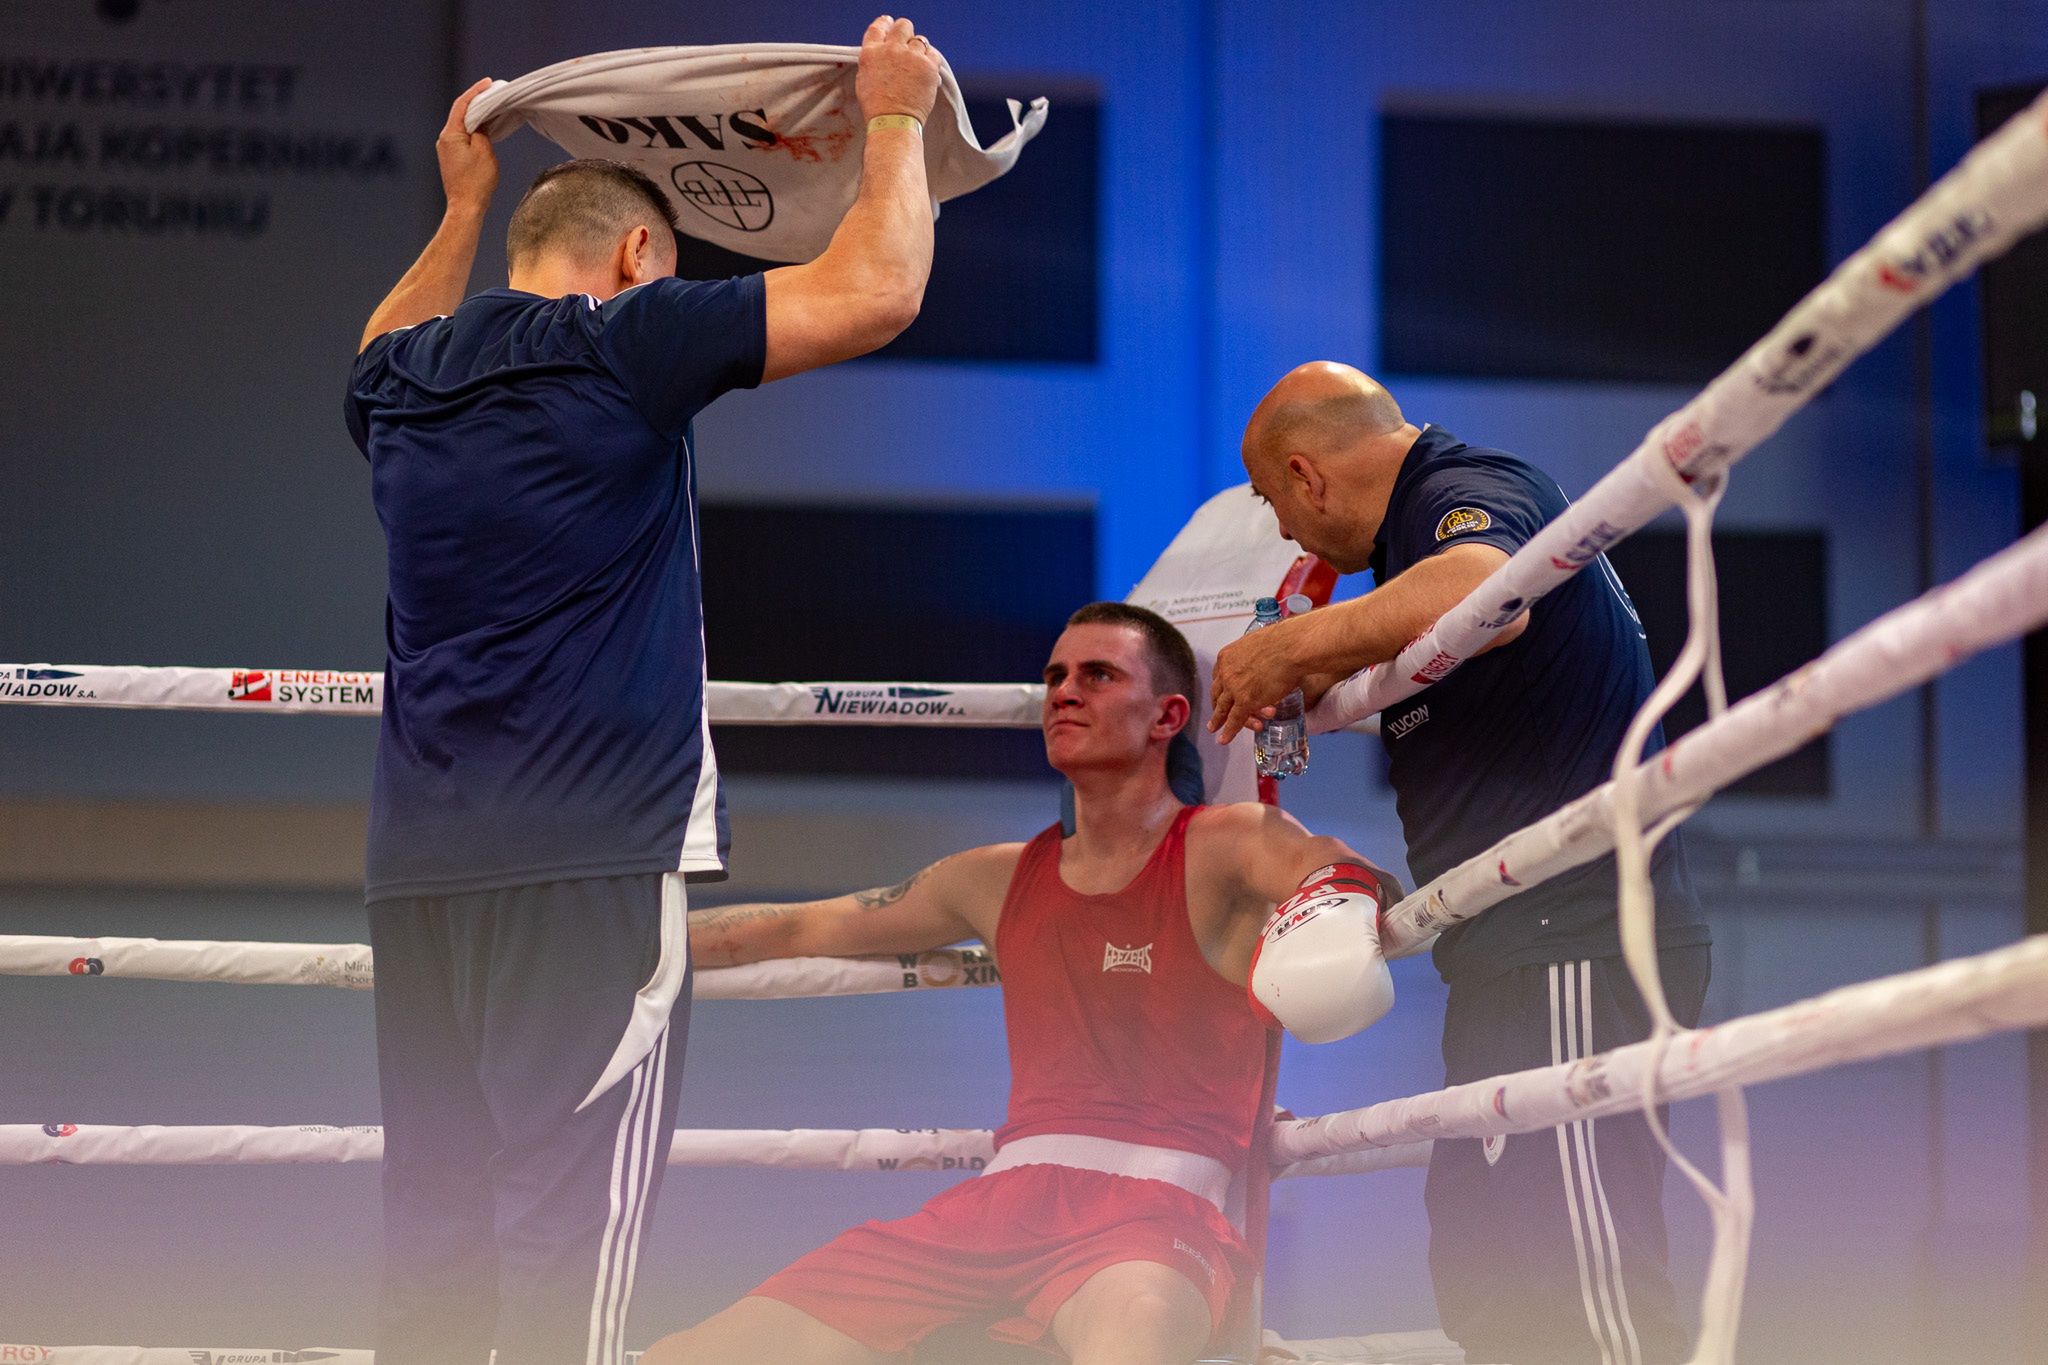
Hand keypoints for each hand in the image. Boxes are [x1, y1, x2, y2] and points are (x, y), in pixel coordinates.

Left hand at [437, 77, 498, 212]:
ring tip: (492, 110)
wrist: (466, 206)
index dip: (476, 92)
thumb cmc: (476, 182)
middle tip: (493, 94)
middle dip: (477, 102)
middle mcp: (444, 139)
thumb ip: (483, 131)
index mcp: (451, 134)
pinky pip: (462, 137)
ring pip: (462, 126)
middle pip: (461, 113)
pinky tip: (485, 129)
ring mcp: (446, 149)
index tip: (488, 83)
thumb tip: (482, 121)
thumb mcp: (485, 151)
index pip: (462, 105)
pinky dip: (473, 130)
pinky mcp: (451, 157)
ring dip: (476, 117)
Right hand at [856, 14, 941, 121]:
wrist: (893, 121)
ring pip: (920, 40)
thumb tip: (882, 52)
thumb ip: (873, 60)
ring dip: (919, 50)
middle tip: (908, 43)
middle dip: (906, 32)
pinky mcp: (928, 66)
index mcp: (871, 52)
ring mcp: (911, 56)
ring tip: (917, 65)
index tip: (890, 23)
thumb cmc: (877, 107)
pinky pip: (934, 54)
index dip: (886, 23)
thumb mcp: (864, 79)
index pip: (878, 27)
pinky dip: (931, 61)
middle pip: (903, 26)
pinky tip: (927, 70)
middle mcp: (891, 50)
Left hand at [1207, 618, 1310, 743]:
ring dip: (1220, 722)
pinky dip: (1228, 732)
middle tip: (1214, 718)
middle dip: (1216, 708)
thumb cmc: (1285, 642)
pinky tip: (1223, 739)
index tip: (1221, 696)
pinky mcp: (1245, 701)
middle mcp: (1226, 672)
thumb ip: (1256, 657)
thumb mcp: (1260, 646)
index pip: (1219, 677)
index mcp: (1227, 656)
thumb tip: (1267, 659)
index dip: (1220, 690)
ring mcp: (1234, 687)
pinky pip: (1234, 720)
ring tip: (1216, 731)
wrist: (1292, 647)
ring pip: (1225, 709)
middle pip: (1218, 694)